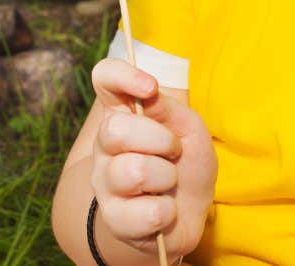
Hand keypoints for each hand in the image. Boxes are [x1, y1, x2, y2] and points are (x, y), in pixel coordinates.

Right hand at [90, 59, 216, 261]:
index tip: (151, 87)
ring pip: (133, 172)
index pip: (105, 78)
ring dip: (167, 177)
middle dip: (160, 140)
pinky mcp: (113, 219)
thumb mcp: (187, 127)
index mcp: (123, 113)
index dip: (123, 76)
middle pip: (115, 129)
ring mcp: (104, 183)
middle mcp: (105, 146)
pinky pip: (146, 212)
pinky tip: (165, 208)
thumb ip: (166, 109)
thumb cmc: (186, 160)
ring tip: (170, 182)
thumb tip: (148, 92)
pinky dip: (168, 211)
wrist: (190, 209)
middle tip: (174, 150)